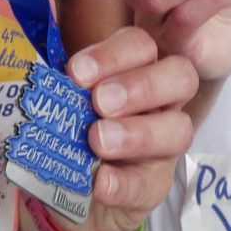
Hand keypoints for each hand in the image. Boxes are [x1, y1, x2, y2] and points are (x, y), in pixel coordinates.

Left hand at [57, 26, 197, 230]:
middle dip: (141, 85)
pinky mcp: (154, 185)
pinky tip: (99, 182)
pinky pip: (150, 183)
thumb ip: (67, 90)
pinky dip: (123, 183)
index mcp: (138, 67)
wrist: (68, 183)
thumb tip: (50, 84)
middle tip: (100, 102)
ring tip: (98, 141)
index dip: (114, 54)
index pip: (141, 46)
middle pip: (180, 77)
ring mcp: (164, 144)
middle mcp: (162, 100)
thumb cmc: (72, 125)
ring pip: (178, 130)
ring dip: (138, 133)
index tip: (77, 72)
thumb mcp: (68, 101)